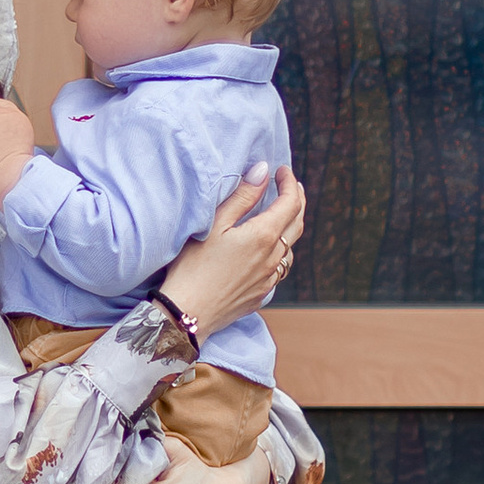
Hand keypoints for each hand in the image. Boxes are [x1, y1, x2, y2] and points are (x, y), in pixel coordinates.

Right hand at [157, 167, 307, 342]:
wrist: (187, 313)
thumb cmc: (193, 266)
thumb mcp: (214, 224)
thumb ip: (242, 196)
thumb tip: (262, 171)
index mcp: (263, 236)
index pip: (290, 202)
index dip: (289, 183)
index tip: (282, 170)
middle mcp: (273, 257)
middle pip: (297, 223)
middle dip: (296, 200)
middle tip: (289, 185)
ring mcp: (270, 278)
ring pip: (290, 247)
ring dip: (290, 227)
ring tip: (281, 214)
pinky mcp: (262, 293)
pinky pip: (280, 267)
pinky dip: (280, 250)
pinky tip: (269, 249)